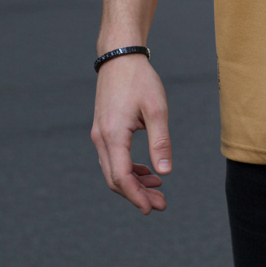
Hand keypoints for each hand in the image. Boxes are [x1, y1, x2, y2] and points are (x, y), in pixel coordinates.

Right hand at [90, 54, 170, 214]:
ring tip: (158, 191)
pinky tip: (148, 172)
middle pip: (115, 178)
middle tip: (160, 204)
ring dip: (134, 183)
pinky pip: (113, 158)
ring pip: (113, 170)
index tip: (151, 208)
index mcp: (113, 135)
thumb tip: (165, 173)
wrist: (120, 57)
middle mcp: (101, 138)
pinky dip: (130, 169)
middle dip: (137, 195)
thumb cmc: (140, 80)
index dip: (136, 196)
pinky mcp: (104, 129)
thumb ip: (160, 143)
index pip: (121, 177)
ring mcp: (100, 134)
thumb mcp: (157, 110)